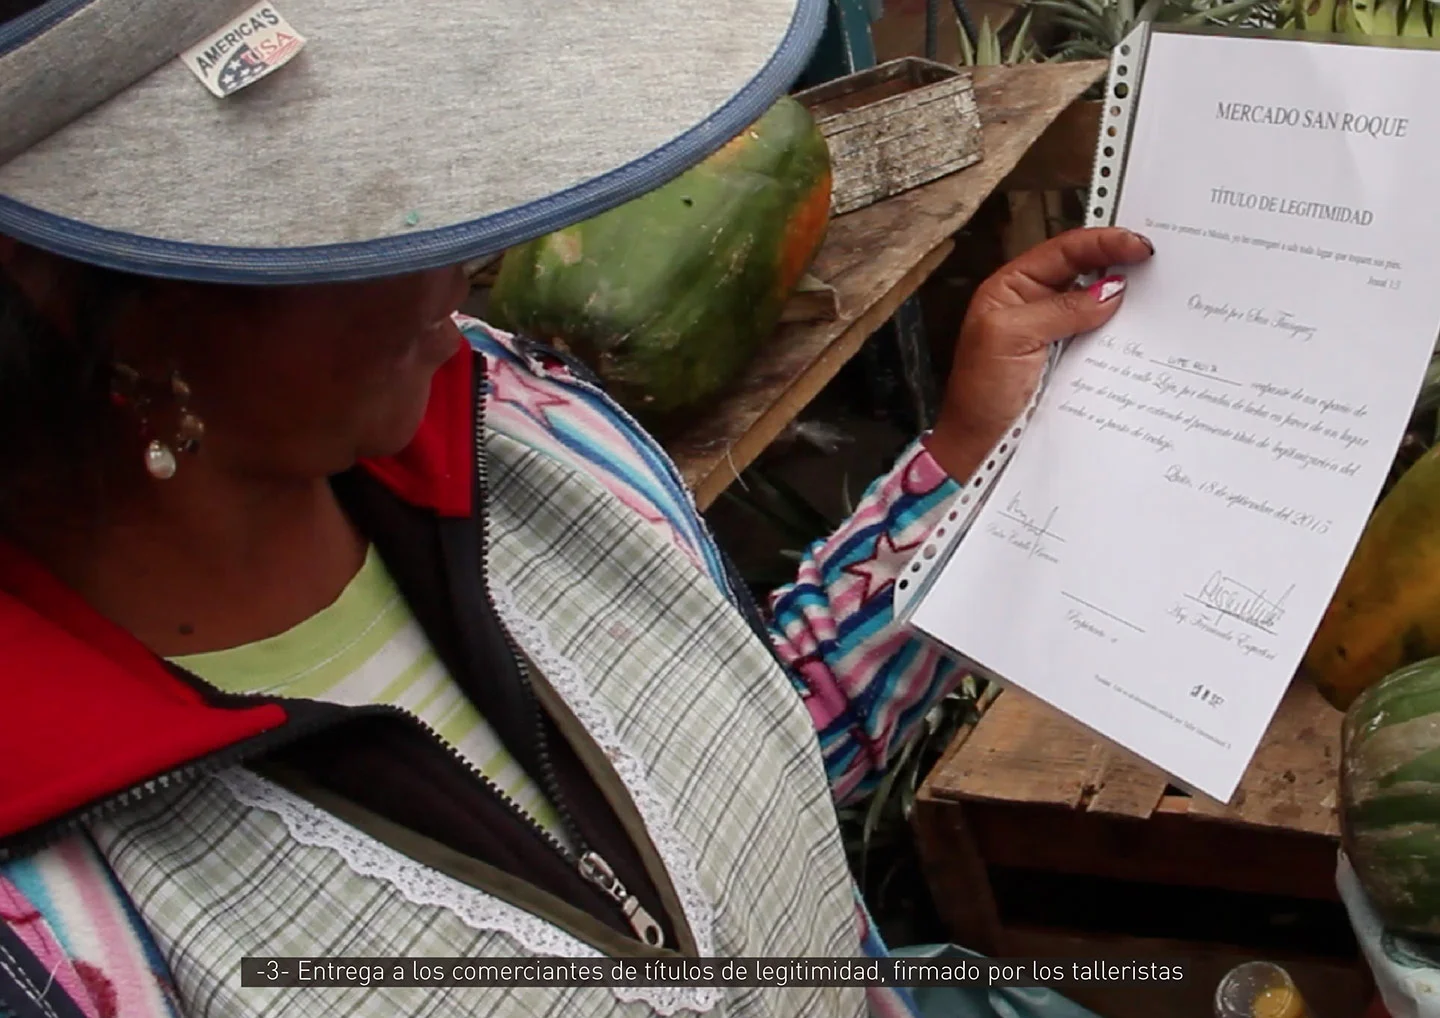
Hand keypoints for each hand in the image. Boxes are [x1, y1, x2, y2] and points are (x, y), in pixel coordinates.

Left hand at [923, 226, 1153, 480]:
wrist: (980, 447)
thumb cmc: (981, 392)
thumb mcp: (1012, 338)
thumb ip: (1060, 309)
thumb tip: (1111, 289)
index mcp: (1012, 288)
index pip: (1063, 251)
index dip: (1102, 243)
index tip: (1139, 245)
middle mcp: (1035, 305)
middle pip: (1084, 273)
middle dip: (1120, 264)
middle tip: (1160, 263)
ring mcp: (1054, 334)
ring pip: (1097, 306)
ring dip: (1126, 301)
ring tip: (1160, 293)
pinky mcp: (1069, 363)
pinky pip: (1101, 340)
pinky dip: (1122, 335)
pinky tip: (1143, 333)